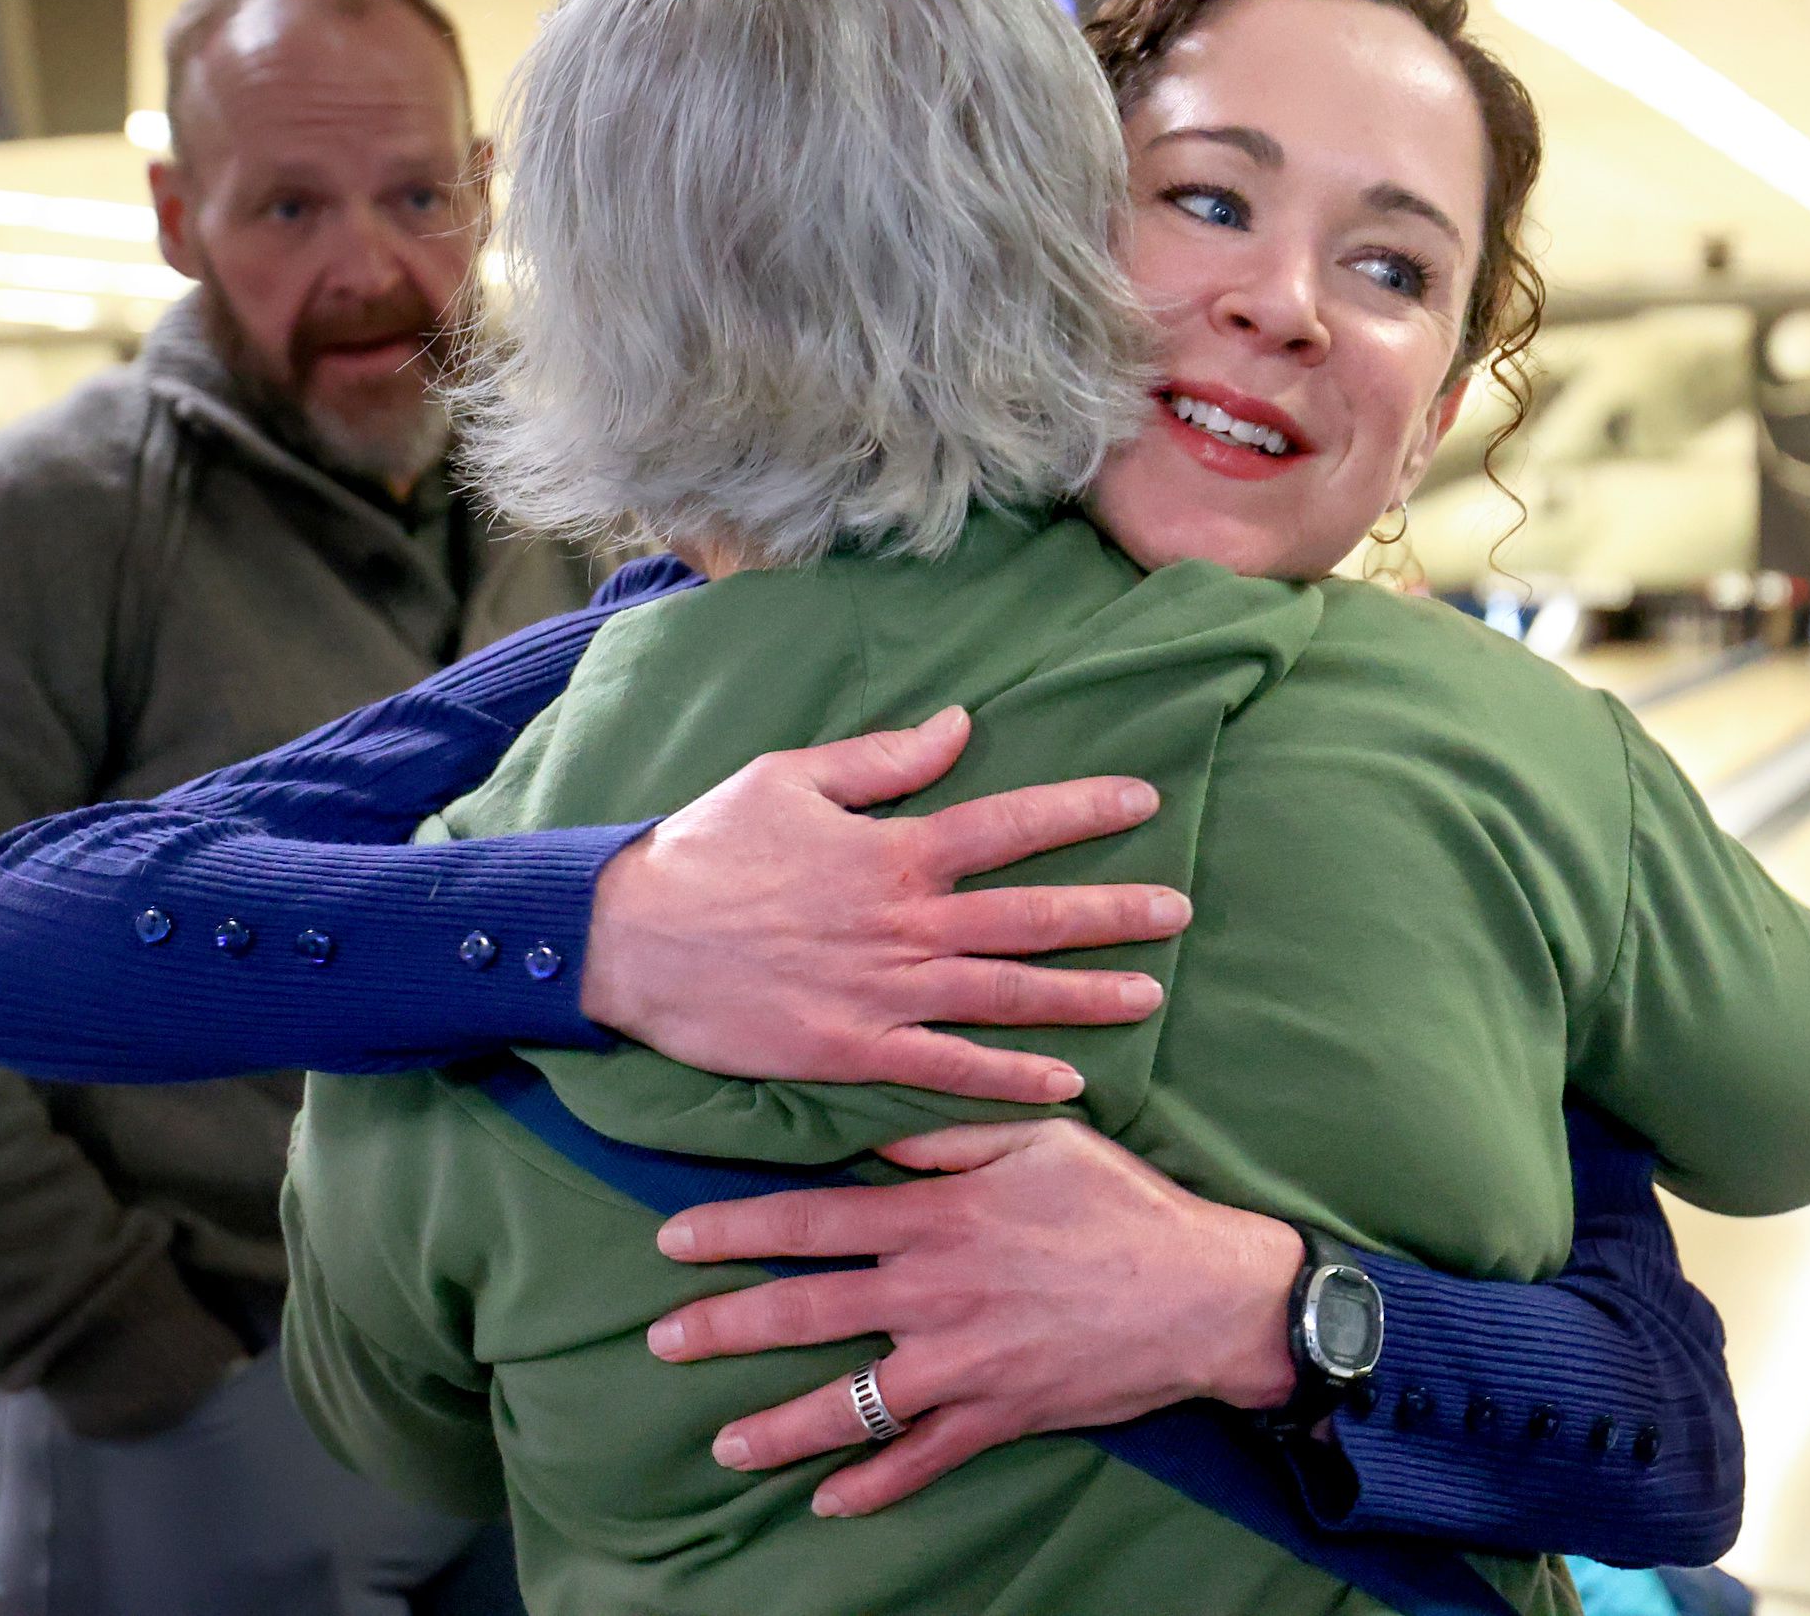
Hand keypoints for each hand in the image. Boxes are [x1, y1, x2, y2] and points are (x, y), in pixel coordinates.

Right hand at [579, 708, 1187, 1104]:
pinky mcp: (853, 1051)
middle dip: (1113, 912)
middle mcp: (904, 922)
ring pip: (1006, 995)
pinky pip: (949, 1070)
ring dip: (1084, 996)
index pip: (1011, 822)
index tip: (1145, 799)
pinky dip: (1011, 1079)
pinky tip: (1067, 1083)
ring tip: (1151, 995)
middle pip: (1031, 915)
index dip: (1082, 809)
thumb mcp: (791, 779)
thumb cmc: (706, 849)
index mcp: (894, 850)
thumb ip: (885, 759)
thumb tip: (962, 726)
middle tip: (1180, 912)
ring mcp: (884, 992)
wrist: (628, 938)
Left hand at [645, 1119, 1303, 1516]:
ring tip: (726, 1444)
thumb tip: (871, 1128)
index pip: (811, 1220)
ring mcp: (963, 1362)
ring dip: (780, 1425)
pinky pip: (922, 1460)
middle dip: (723, 1326)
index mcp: (937, 1216)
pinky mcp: (999, 1415)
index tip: (673, 1239)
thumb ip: (946, 1134)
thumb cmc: (1121, 1204)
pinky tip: (829, 1502)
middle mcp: (934, 1292)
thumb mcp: (1036, 1140)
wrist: (1205, 1292)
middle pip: (806, 1310)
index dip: (734, 1230)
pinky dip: (873, 1487)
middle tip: (661, 1341)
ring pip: (849, 1402)